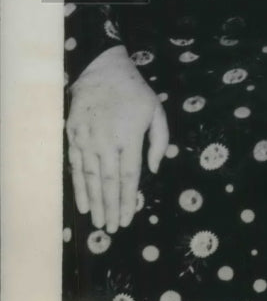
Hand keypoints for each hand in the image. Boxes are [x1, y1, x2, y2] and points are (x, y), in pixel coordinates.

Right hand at [66, 45, 168, 233]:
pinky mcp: (73, 136)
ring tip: (99, 222)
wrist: (102, 70)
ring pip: (91, 178)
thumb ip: (159, 140)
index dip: (128, 200)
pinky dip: (79, 188)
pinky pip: (76, 167)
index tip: (128, 218)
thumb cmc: (134, 92)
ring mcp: (87, 139)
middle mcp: (107, 141)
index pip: (129, 176)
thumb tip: (154, 169)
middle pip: (109, 182)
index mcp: (129, 136)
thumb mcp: (156, 110)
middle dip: (111, 208)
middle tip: (112, 229)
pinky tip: (83, 204)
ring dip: (95, 203)